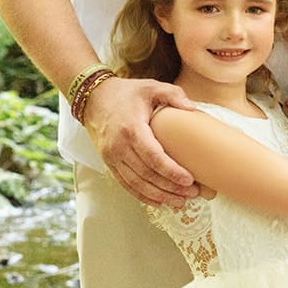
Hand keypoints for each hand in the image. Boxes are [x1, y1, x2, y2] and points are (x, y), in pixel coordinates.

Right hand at [83, 75, 199, 205]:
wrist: (94, 98)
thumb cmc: (126, 93)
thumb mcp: (151, 86)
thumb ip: (173, 94)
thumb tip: (192, 109)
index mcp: (132, 129)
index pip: (153, 157)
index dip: (171, 171)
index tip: (189, 179)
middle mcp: (119, 146)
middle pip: (147, 175)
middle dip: (171, 187)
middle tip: (192, 193)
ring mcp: (112, 157)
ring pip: (137, 184)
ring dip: (159, 196)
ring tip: (180, 201)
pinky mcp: (109, 163)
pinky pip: (126, 184)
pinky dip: (142, 195)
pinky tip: (159, 201)